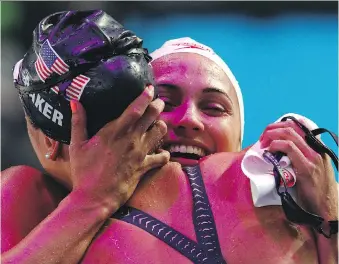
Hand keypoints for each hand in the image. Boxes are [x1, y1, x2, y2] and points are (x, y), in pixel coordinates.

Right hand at [69, 85, 169, 214]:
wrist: (95, 197)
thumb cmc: (84, 171)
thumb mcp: (76, 145)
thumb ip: (78, 122)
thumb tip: (75, 102)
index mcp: (115, 131)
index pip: (135, 109)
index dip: (145, 96)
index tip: (149, 88)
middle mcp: (131, 140)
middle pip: (152, 117)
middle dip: (158, 106)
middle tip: (158, 102)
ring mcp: (140, 153)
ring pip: (160, 133)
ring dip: (161, 126)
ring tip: (158, 124)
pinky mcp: (144, 167)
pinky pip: (162, 157)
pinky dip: (164, 153)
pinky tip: (161, 152)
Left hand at [259, 118, 337, 218]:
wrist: (327, 208)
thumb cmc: (314, 189)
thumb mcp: (308, 168)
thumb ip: (297, 157)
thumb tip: (275, 149)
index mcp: (316, 147)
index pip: (297, 126)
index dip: (278, 126)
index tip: (267, 134)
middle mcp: (316, 149)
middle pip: (290, 127)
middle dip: (271, 129)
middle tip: (262, 139)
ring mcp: (312, 157)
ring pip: (289, 135)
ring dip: (271, 136)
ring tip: (263, 144)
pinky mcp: (307, 168)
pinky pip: (290, 148)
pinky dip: (276, 146)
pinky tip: (270, 151)